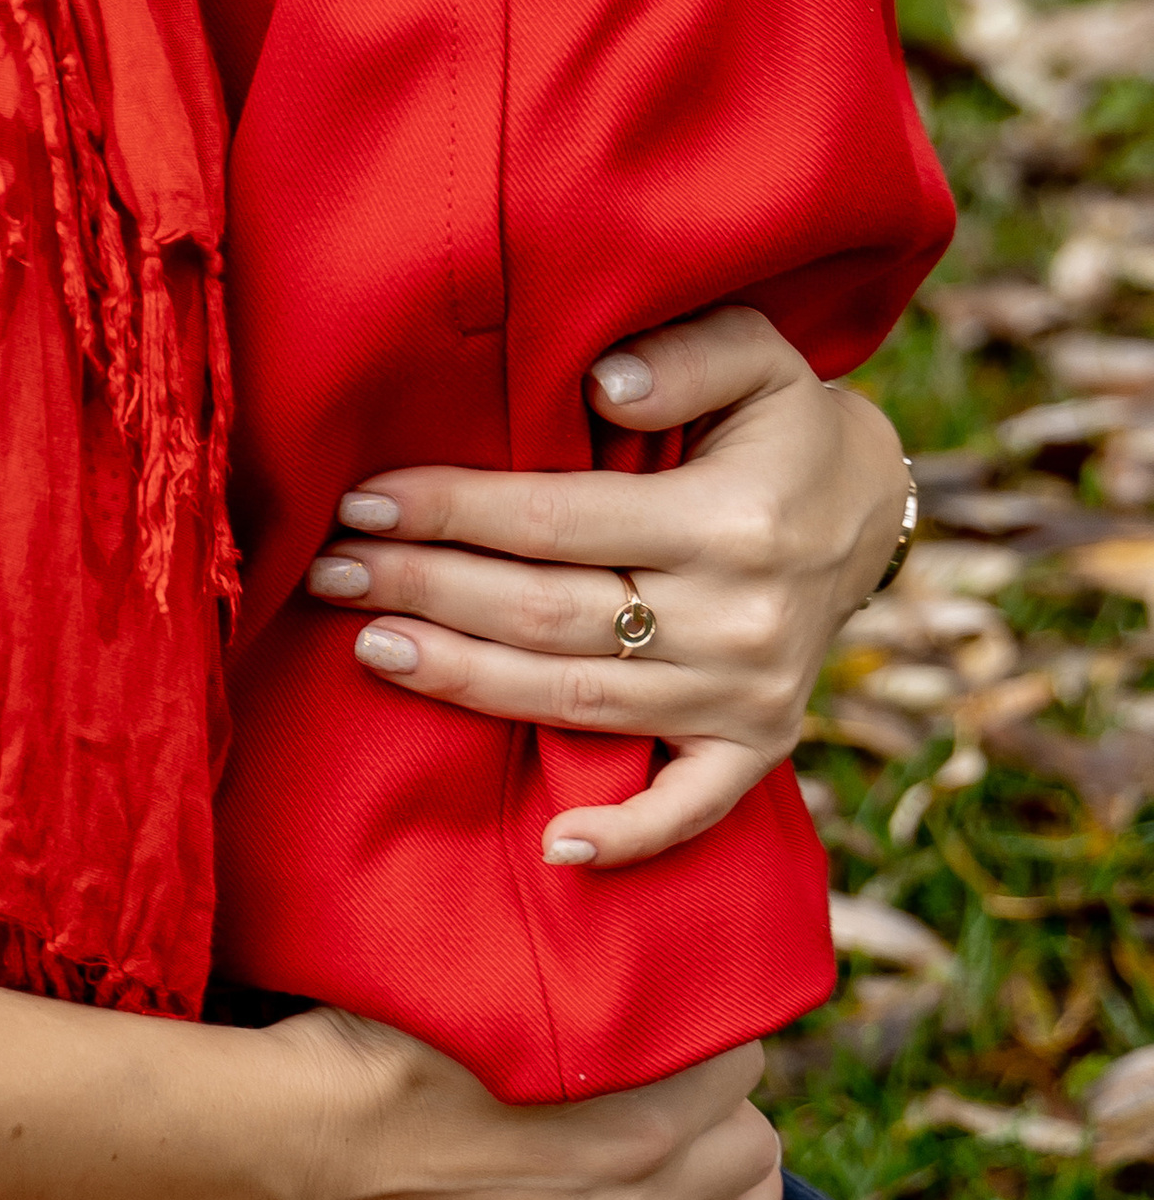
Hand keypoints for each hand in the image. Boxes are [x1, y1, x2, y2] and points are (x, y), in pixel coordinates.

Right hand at [263, 1013, 781, 1199]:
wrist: (284, 1143)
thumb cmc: (372, 1044)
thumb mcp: (482, 989)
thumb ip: (562, 980)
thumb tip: (604, 935)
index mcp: (622, 1120)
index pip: (737, 1073)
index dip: (723, 1030)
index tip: (694, 1005)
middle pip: (747, 1159)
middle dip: (737, 1110)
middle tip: (699, 1070)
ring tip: (731, 1176)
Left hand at [303, 305, 907, 869]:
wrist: (869, 506)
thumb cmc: (778, 421)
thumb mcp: (756, 353)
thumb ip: (682, 355)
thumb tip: (601, 384)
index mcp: (729, 521)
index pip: (555, 524)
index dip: (450, 513)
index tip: (362, 500)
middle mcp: (738, 619)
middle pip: (545, 615)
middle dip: (425, 590)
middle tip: (329, 572)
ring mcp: (749, 696)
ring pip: (577, 699)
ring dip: (463, 680)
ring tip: (370, 645)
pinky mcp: (757, 745)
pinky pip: (691, 808)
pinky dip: (629, 835)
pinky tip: (554, 846)